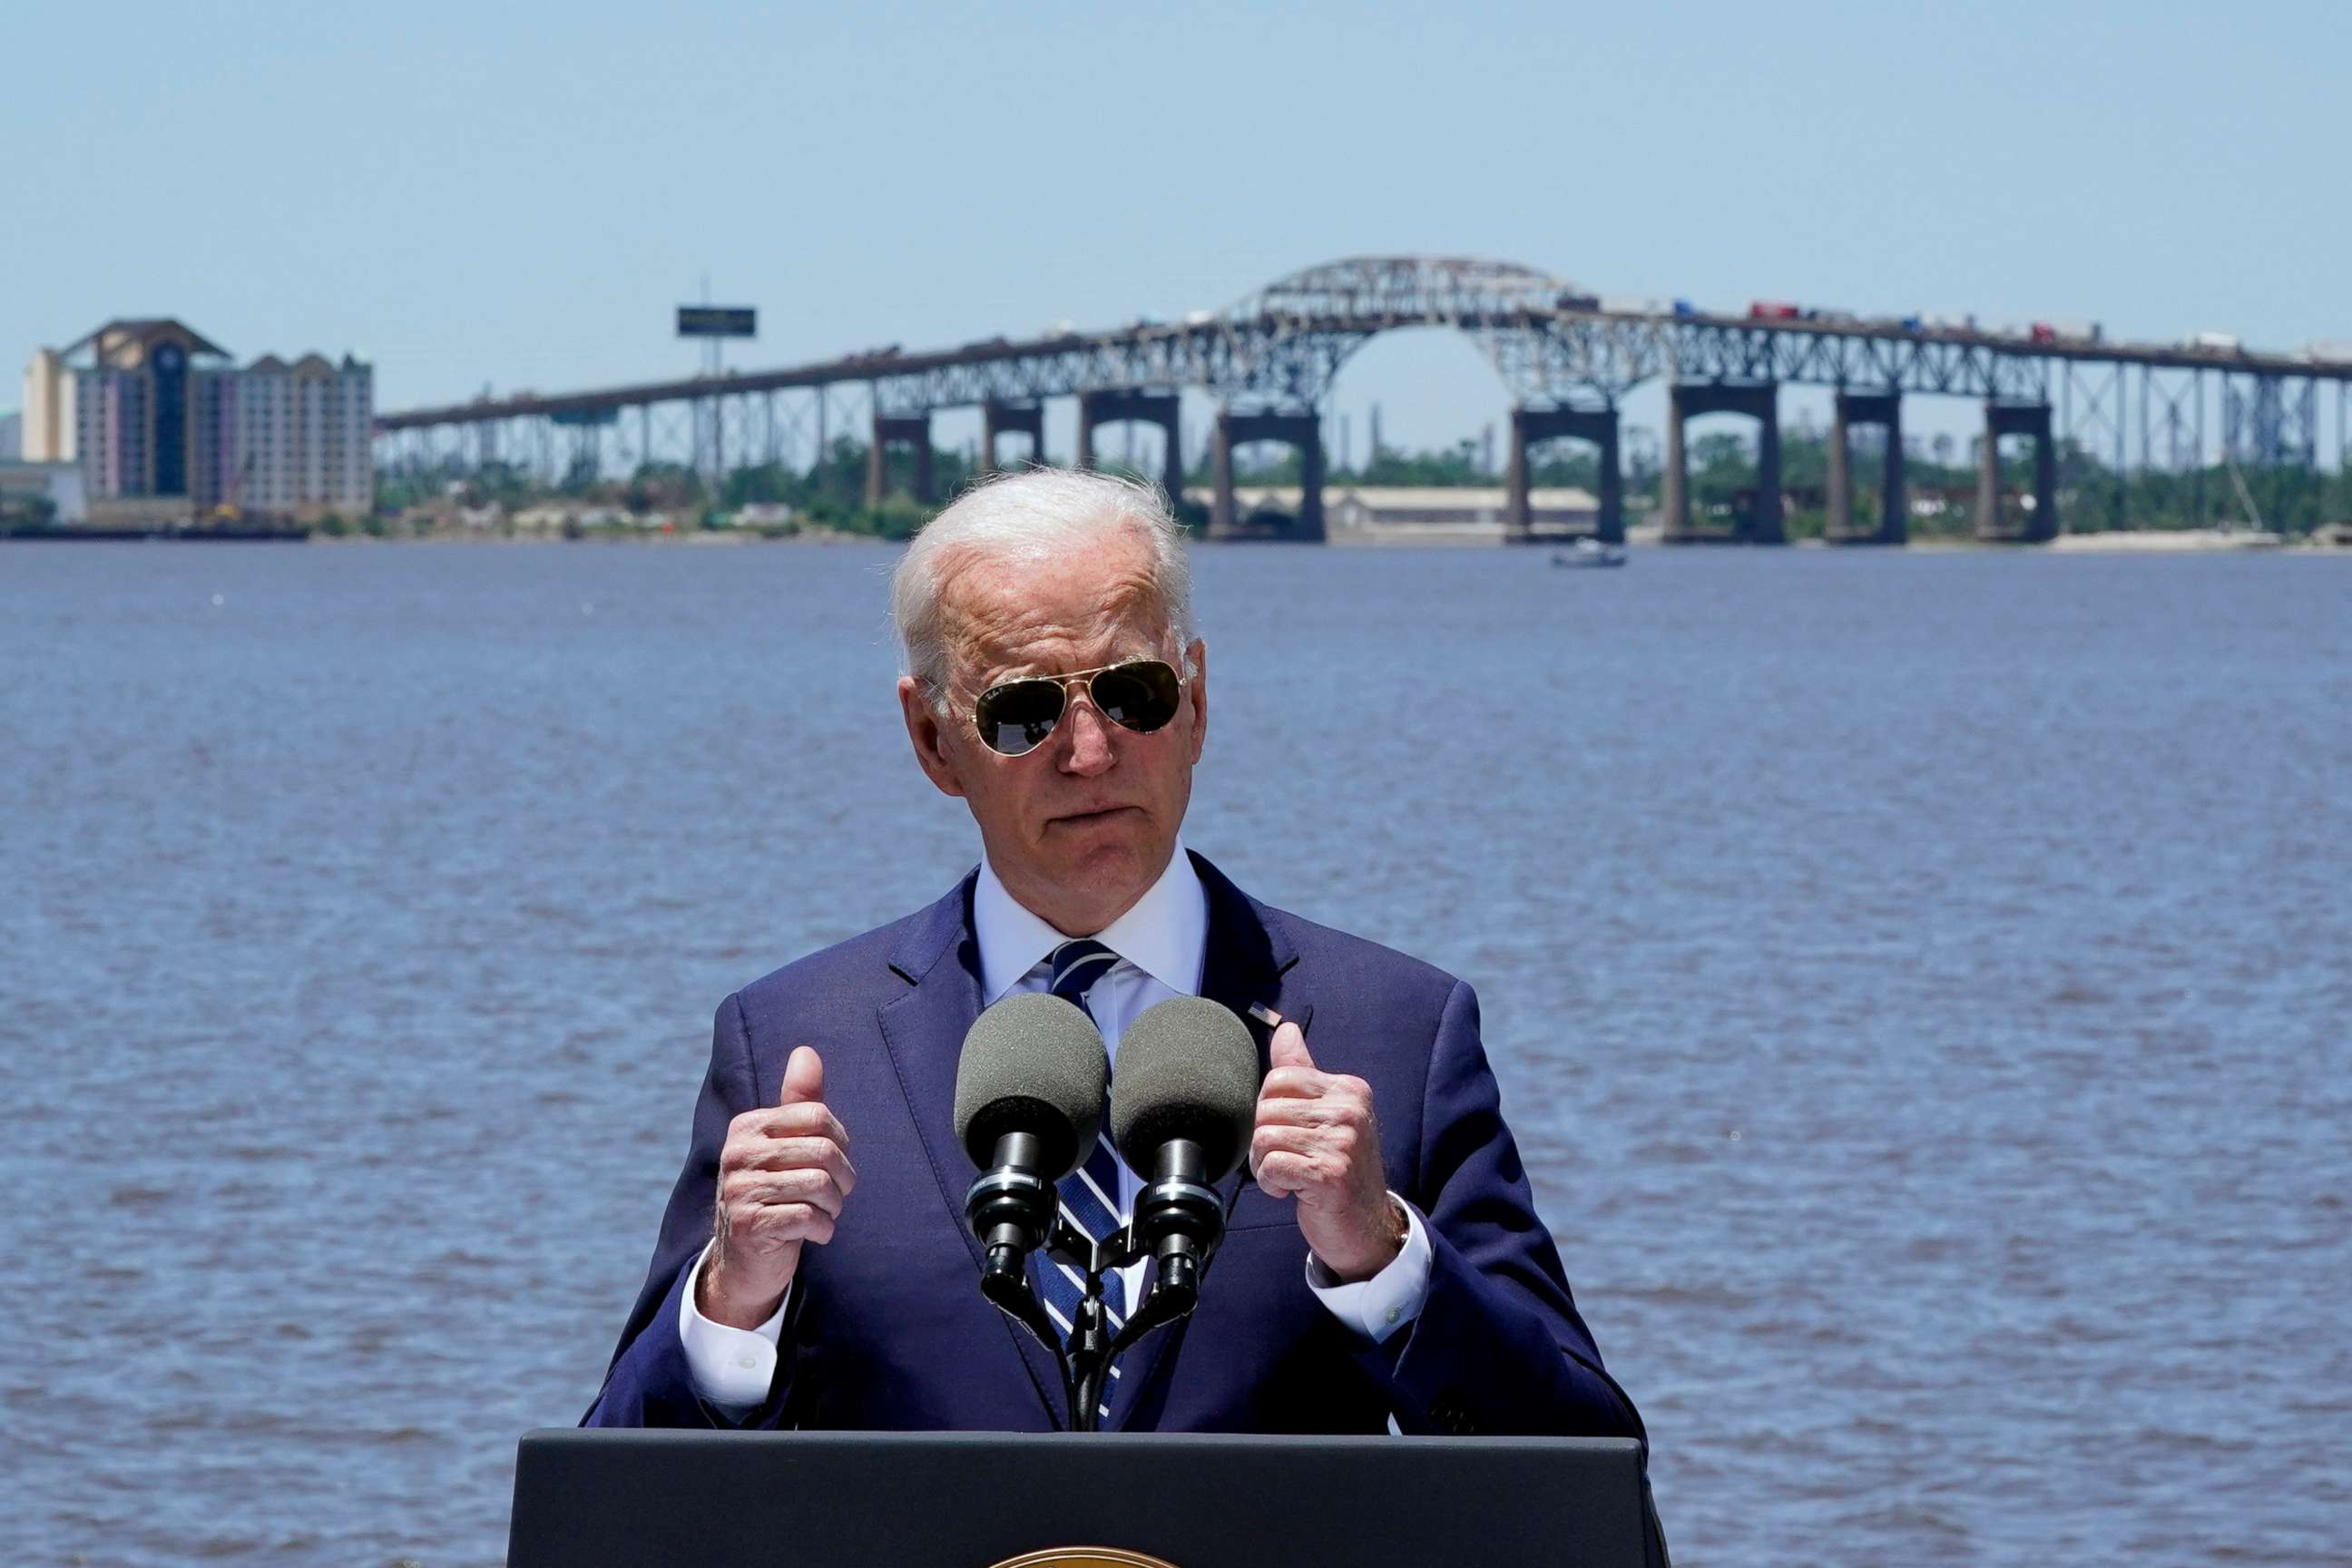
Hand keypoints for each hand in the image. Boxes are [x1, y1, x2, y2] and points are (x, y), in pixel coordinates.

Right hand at [699, 1046, 855, 1328]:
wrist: (744, 1261)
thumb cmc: (776, 1194)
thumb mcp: (786, 1146)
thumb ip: (799, 1102)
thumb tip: (806, 1052)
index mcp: (748, 1127)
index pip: (817, 1115)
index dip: (841, 1141)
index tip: (836, 1162)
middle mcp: (737, 1153)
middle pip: (823, 1150)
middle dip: (843, 1177)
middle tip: (838, 1194)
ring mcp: (740, 1190)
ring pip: (819, 1185)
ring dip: (834, 1206)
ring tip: (826, 1213)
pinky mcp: (749, 1224)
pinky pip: (808, 1217)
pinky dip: (824, 1228)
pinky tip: (816, 1233)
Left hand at [1249, 1022, 1402, 1282]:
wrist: (1366, 1225)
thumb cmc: (1339, 1168)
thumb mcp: (1326, 1115)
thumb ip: (1302, 1073)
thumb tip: (1285, 1030)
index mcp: (1348, 1090)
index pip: (1279, 1078)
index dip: (1269, 1110)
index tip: (1289, 1133)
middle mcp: (1349, 1111)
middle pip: (1267, 1108)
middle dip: (1263, 1139)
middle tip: (1286, 1159)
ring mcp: (1342, 1143)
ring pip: (1264, 1137)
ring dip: (1264, 1164)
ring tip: (1289, 1175)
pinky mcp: (1328, 1174)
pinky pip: (1270, 1165)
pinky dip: (1270, 1182)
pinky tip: (1290, 1190)